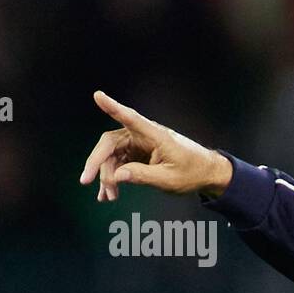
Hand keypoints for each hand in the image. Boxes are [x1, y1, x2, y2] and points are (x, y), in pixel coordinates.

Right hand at [78, 90, 232, 201]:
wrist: (206, 173)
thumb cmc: (192, 172)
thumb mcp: (169, 179)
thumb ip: (143, 176)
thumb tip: (117, 176)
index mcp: (155, 135)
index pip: (131, 118)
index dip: (113, 107)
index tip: (98, 96)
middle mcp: (143, 135)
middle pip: (110, 143)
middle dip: (97, 162)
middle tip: (86, 181)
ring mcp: (138, 144)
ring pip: (112, 156)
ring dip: (106, 176)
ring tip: (107, 197)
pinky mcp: (137, 153)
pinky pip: (119, 163)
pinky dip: (113, 177)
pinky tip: (109, 193)